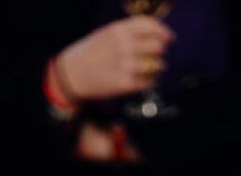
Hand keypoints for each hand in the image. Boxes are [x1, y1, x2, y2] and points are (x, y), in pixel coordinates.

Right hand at [55, 16, 173, 101]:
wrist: (70, 75)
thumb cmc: (89, 53)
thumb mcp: (105, 33)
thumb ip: (127, 31)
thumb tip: (153, 33)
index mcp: (118, 30)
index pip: (151, 26)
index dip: (164, 32)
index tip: (169, 38)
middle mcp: (123, 47)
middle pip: (157, 46)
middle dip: (162, 51)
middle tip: (160, 55)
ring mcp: (124, 66)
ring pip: (155, 65)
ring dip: (159, 67)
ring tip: (155, 69)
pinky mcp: (123, 85)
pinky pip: (147, 82)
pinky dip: (151, 81)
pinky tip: (147, 80)